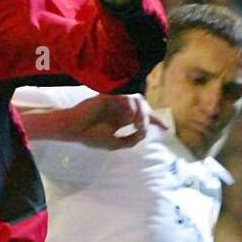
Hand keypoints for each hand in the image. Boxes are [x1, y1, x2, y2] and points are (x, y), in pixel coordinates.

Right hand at [21, 93, 166, 149]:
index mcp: (121, 120)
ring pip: (138, 101)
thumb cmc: (91, 137)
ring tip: (138, 124)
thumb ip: (130, 140)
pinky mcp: (111, 97)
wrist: (74, 129)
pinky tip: (130, 118)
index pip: (142, 118)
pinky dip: (131, 107)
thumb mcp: (114, 144)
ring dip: (141, 113)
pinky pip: (127, 97)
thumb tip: (144, 133)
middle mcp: (121, 110)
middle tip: (143, 128)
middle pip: (144, 109)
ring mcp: (117, 103)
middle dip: (150, 118)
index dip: (155, 122)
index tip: (167, 129)